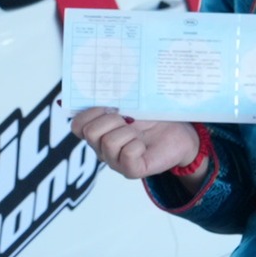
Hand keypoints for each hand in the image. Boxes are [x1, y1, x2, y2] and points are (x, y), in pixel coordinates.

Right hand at [68, 107, 202, 180]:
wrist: (179, 132)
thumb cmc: (153, 117)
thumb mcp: (130, 103)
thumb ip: (112, 97)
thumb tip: (101, 85)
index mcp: (98, 132)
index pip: (76, 125)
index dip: (90, 113)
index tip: (109, 106)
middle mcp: (102, 149)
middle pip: (91, 132)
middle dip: (111, 120)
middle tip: (128, 120)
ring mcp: (115, 162)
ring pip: (109, 143)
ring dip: (128, 132)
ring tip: (139, 133)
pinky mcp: (132, 171)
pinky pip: (127, 155)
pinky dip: (138, 145)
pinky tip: (144, 145)